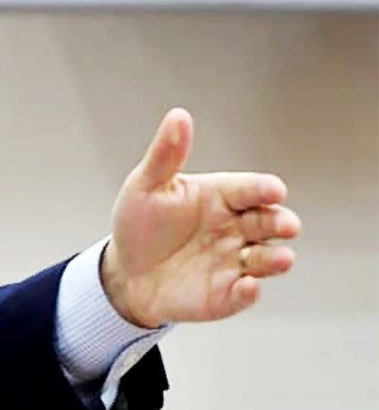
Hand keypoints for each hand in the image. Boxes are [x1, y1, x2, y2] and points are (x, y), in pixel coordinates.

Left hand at [102, 107, 301, 327]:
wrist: (124, 272)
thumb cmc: (140, 224)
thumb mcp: (146, 186)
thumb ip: (166, 155)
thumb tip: (178, 115)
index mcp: (222, 196)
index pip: (250, 189)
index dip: (264, 189)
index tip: (274, 190)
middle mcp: (236, 228)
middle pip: (268, 222)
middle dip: (281, 222)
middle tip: (286, 224)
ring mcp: (234, 262)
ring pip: (265, 259)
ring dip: (275, 259)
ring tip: (280, 258)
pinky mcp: (226, 294)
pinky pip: (243, 293)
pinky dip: (249, 291)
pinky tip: (249, 286)